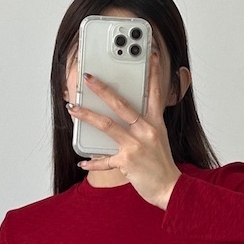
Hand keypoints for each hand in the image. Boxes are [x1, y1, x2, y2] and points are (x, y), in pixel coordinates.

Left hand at [66, 53, 181, 209]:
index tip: (150, 54)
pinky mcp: (127, 162)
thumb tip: (125, 115)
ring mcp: (137, 146)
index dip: (153, 73)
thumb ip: (146, 124)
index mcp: (156, 123)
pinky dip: (93, 162)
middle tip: (89, 78)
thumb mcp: (159, 139)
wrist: (170, 189)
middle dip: (103, 89)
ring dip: (87, 115)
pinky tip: (82, 162)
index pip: (155, 93)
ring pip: (107, 125)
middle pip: (121, 104)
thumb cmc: (162, 164)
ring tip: (72, 107)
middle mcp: (147, 131)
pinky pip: (105, 160)